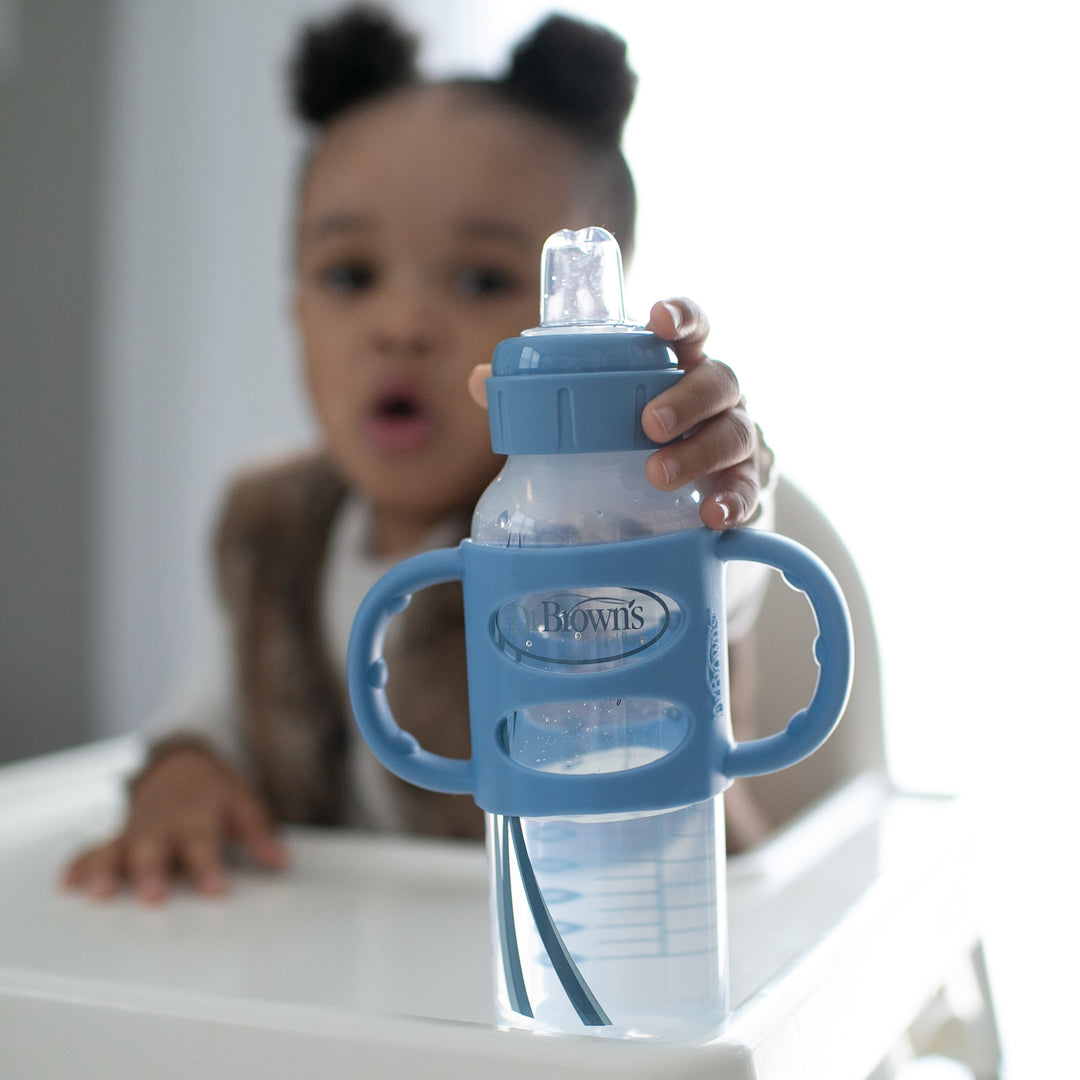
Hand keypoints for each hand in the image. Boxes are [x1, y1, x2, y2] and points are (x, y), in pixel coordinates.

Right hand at [60, 745, 287, 904]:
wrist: (181, 762)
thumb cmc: (211, 789)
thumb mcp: (242, 802)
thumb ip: (259, 833)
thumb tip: (280, 860)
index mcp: (195, 813)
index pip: (204, 842)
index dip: (209, 867)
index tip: (215, 890)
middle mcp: (162, 821)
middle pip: (154, 847)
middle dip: (150, 871)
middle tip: (151, 895)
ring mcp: (136, 827)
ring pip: (118, 847)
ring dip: (107, 869)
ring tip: (99, 892)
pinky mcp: (118, 834)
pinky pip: (95, 846)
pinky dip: (80, 863)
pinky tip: (68, 882)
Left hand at [466, 297, 770, 531]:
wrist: (686, 507)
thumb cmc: (634, 443)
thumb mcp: (599, 417)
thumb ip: (543, 398)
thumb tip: (480, 380)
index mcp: (679, 368)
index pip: (692, 328)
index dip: (682, 316)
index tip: (659, 320)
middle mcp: (717, 398)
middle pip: (719, 380)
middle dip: (686, 399)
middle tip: (647, 424)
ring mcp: (737, 440)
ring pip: (734, 434)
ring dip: (698, 453)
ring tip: (657, 474)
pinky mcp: (747, 486)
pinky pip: (748, 491)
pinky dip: (732, 501)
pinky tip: (712, 515)